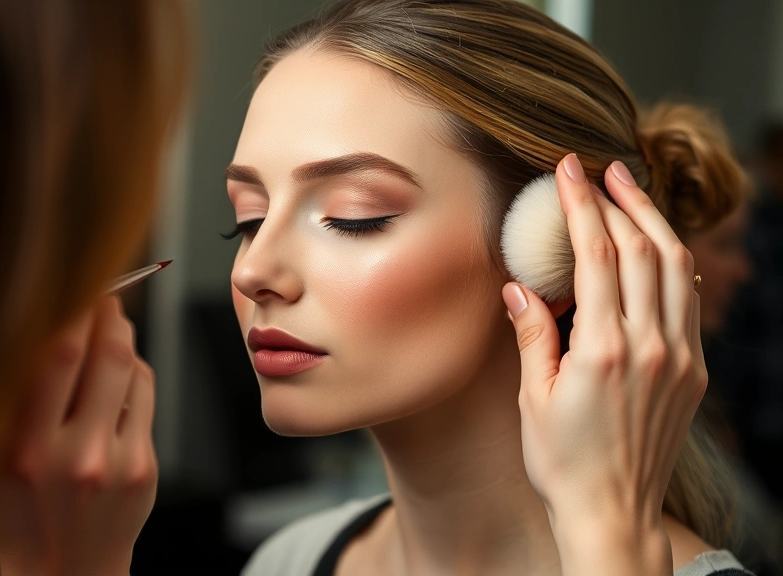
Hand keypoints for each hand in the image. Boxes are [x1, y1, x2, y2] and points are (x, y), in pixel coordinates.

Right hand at [0, 297, 156, 575]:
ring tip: (110, 326)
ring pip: (132, 371)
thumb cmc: (21, 517)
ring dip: (123, 338)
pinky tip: (118, 373)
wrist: (65, 574)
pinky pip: (144, 398)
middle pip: (105, 355)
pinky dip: (133, 374)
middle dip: (107, 312)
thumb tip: (37, 328)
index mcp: (22, 451)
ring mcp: (117, 463)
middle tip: (101, 290)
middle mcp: (73, 457)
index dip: (70, 311)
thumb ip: (12, 403)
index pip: (54, 358)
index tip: (69, 283)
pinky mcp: (146, 469)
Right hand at [505, 154, 705, 574]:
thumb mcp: (533, 397)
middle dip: (619, 200)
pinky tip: (658, 246)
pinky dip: (673, 263)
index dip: (581, 206)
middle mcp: (650, 346)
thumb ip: (531, 334)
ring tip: (630, 190)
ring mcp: (679, 356)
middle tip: (599, 168)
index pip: (596, 255)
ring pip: (675, 267)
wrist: (613, 510)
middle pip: (642, 249)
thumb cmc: (562, 460)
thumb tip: (517, 286)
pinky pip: (687, 300)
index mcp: (603, 350)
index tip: (566, 170)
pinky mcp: (693, 370)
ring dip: (653, 221)